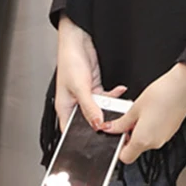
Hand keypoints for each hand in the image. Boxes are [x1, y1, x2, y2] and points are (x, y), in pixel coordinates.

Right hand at [55, 13, 127, 131]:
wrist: (78, 41)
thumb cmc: (69, 61)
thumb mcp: (80, 88)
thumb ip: (89, 107)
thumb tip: (98, 124)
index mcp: (65, 108)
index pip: (71, 131)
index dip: (82, 139)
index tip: (97, 144)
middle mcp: (75, 104)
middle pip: (89, 121)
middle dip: (102, 122)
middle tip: (115, 125)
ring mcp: (86, 96)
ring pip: (100, 109)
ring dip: (111, 107)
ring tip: (121, 106)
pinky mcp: (95, 88)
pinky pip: (106, 97)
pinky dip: (114, 95)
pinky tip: (120, 91)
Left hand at [102, 62, 185, 163]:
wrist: (183, 87)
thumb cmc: (161, 95)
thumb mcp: (134, 108)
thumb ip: (120, 123)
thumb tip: (110, 128)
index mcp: (143, 140)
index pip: (125, 158)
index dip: (118, 148)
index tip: (117, 135)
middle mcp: (155, 143)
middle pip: (136, 148)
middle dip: (129, 135)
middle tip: (128, 119)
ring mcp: (165, 138)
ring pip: (146, 140)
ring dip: (140, 130)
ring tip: (141, 112)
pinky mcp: (171, 131)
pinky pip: (156, 134)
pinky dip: (150, 126)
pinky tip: (151, 111)